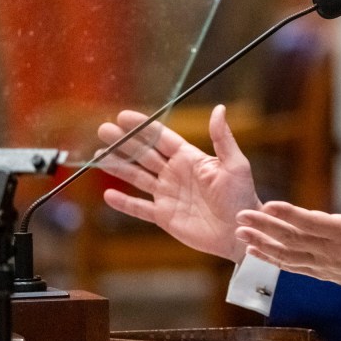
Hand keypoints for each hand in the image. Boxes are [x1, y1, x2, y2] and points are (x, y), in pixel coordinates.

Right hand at [97, 104, 260, 262]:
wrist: (241, 231)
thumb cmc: (242, 196)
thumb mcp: (234, 164)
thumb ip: (222, 138)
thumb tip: (219, 109)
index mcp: (190, 158)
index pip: (161, 138)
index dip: (142, 127)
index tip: (123, 116)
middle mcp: (175, 173)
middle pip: (144, 155)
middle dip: (124, 142)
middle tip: (103, 129)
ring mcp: (168, 195)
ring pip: (137, 178)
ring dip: (118, 167)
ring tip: (98, 155)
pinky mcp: (165, 216)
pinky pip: (140, 208)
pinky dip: (125, 202)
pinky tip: (109, 194)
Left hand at [234, 172, 340, 293]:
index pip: (313, 223)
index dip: (290, 215)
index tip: (269, 205)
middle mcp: (331, 251)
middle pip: (293, 239)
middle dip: (265, 227)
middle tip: (241, 214)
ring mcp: (324, 265)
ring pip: (287, 255)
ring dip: (262, 243)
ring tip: (240, 231)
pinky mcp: (320, 272)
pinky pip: (291, 266)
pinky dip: (271, 259)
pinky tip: (253, 249)